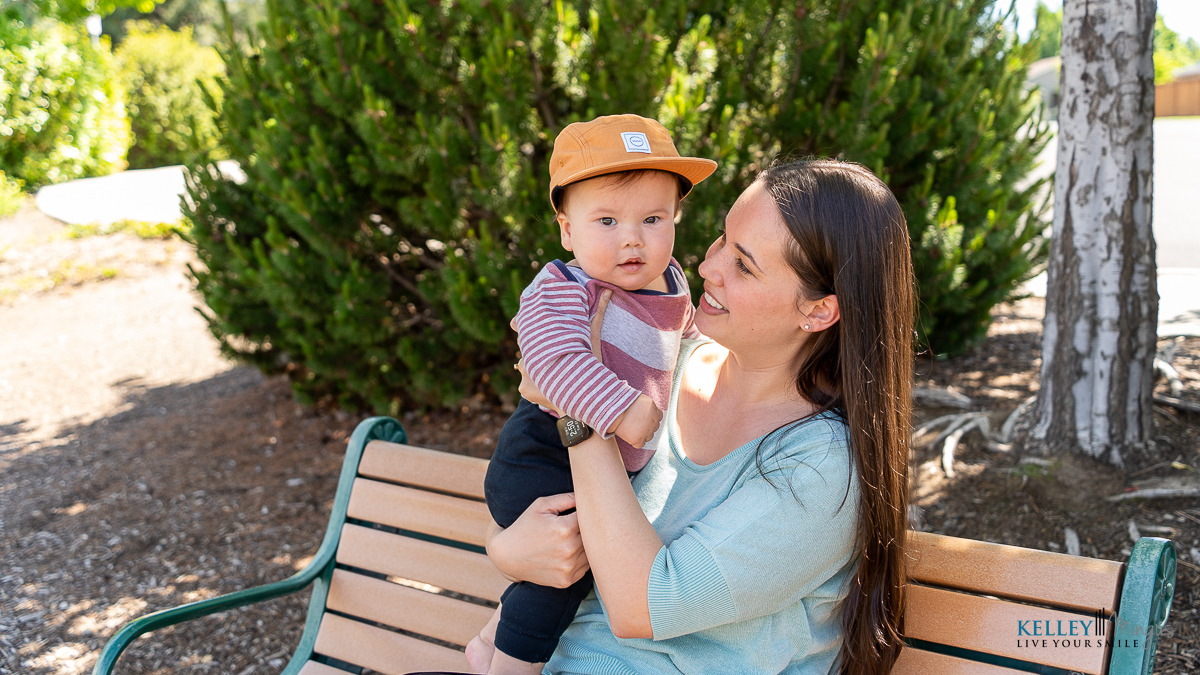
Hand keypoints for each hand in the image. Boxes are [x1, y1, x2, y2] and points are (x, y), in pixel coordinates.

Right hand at [486, 493, 588, 587]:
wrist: (507, 556)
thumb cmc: (525, 526)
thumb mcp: (541, 505)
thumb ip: (567, 498)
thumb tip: (588, 495)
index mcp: (565, 529)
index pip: (589, 517)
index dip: (586, 513)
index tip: (580, 512)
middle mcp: (569, 550)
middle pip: (594, 536)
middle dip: (588, 529)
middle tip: (579, 525)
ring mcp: (569, 568)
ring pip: (592, 553)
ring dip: (587, 546)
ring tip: (573, 538)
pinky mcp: (567, 580)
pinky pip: (585, 568)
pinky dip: (581, 560)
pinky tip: (568, 553)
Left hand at [513, 288, 613, 411]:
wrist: (587, 401)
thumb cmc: (590, 367)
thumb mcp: (592, 339)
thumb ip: (596, 314)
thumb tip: (608, 291)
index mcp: (541, 344)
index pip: (526, 332)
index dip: (531, 331)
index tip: (538, 333)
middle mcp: (528, 357)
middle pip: (526, 349)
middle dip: (536, 351)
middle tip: (551, 356)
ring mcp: (524, 375)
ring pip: (525, 366)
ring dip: (533, 368)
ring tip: (551, 372)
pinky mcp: (524, 390)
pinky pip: (525, 384)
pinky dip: (533, 385)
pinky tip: (547, 385)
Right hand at [612, 394, 662, 447]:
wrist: (615, 409)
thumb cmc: (624, 402)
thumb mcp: (640, 400)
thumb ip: (647, 407)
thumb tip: (646, 413)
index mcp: (655, 411)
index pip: (658, 417)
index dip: (650, 417)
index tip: (642, 416)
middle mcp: (654, 422)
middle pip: (654, 428)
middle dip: (646, 426)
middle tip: (635, 422)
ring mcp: (647, 432)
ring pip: (648, 437)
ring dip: (642, 434)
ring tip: (631, 428)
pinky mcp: (638, 439)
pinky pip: (640, 445)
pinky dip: (635, 442)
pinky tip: (628, 435)